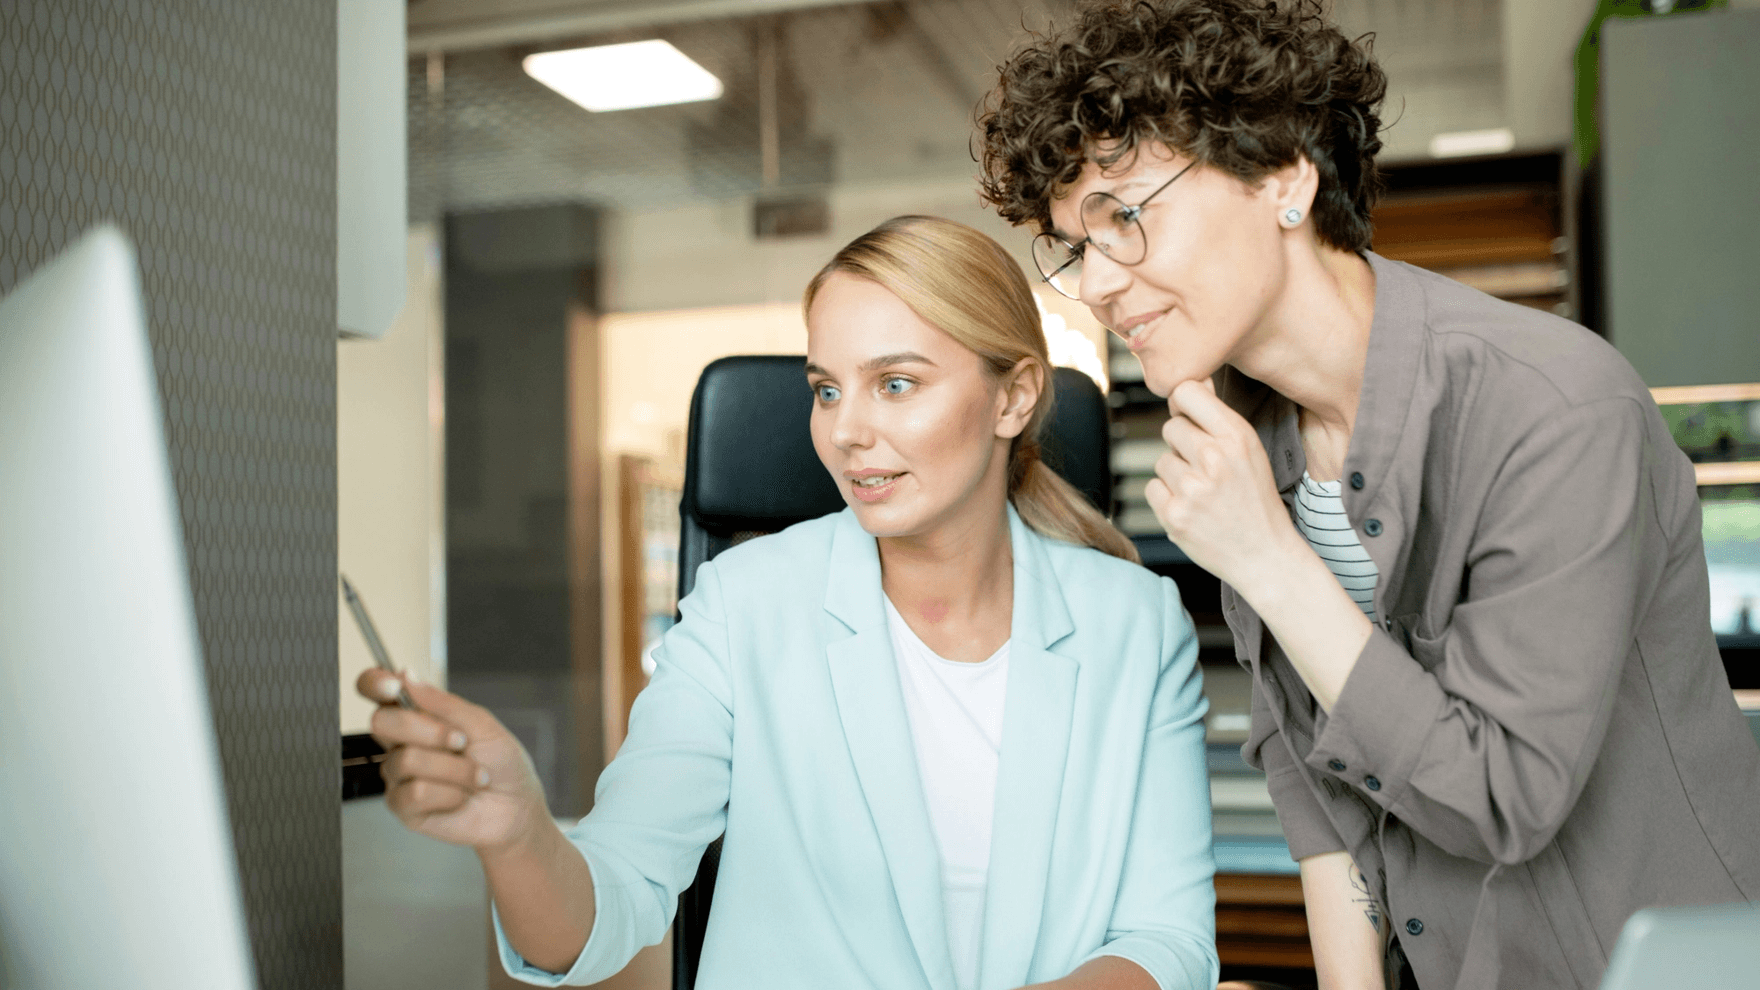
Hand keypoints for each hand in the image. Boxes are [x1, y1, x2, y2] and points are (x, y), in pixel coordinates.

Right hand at [358, 669, 549, 853]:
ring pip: (407, 760)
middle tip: (461, 742)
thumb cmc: (502, 762)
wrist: (517, 805)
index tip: (393, 687)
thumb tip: (406, 676)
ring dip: (454, 769)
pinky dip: (449, 794)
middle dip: (430, 731)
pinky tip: (460, 797)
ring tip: (474, 776)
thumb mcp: (481, 723)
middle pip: (382, 722)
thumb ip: (442, 703)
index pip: (376, 691)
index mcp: (417, 715)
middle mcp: (401, 743)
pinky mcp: (403, 807)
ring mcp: (399, 776)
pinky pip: (415, 793)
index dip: (375, 683)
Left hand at [1144, 379, 1302, 591]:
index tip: (1190, 419)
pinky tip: (1192, 509)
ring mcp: (1192, 488)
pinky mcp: (1174, 515)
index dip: (1183, 404)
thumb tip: (1194, 380)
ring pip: (1162, 460)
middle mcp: (1214, 458)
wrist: (1265, 555)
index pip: (1186, 392)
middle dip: (1183, 445)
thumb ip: (1218, 418)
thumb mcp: (1250, 451)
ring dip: (1176, 475)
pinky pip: (1152, 488)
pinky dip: (1166, 499)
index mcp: (1237, 436)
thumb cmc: (1256, 499)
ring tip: (1204, 494)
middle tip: (1206, 469)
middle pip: (1171, 427)